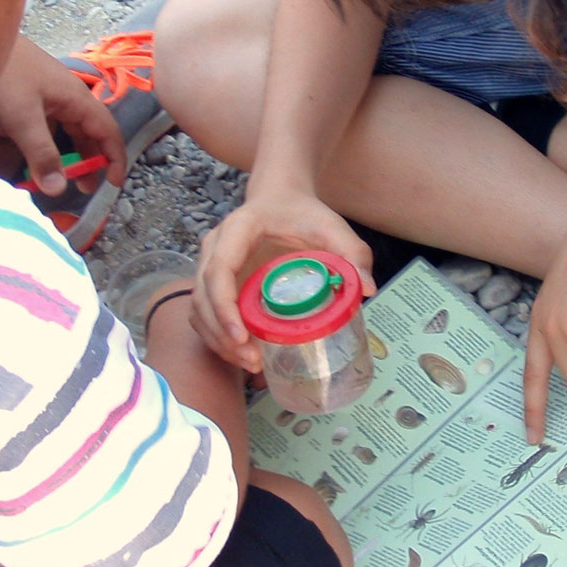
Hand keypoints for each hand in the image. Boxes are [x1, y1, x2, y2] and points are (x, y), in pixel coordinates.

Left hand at [0, 37, 125, 195]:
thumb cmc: (4, 75)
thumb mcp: (23, 119)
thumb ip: (41, 154)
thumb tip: (58, 190)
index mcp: (76, 98)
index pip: (108, 131)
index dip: (114, 158)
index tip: (113, 185)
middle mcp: (68, 95)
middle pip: (87, 132)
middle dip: (87, 160)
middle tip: (81, 189)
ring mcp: (47, 92)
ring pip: (62, 127)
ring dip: (58, 151)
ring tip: (47, 173)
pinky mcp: (28, 91)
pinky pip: (40, 119)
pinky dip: (32, 135)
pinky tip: (5, 136)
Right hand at [192, 187, 373, 371]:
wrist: (281, 201)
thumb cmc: (304, 214)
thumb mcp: (332, 227)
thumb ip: (353, 252)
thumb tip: (368, 289)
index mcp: (239, 229)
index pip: (219, 269)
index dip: (224, 306)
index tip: (242, 335)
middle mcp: (214, 247)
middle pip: (202, 295)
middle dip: (222, 334)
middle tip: (253, 361)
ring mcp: (209, 265)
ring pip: (198, 309)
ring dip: (218, 342)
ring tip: (251, 365)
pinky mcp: (212, 283)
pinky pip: (204, 314)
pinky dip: (218, 338)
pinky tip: (243, 355)